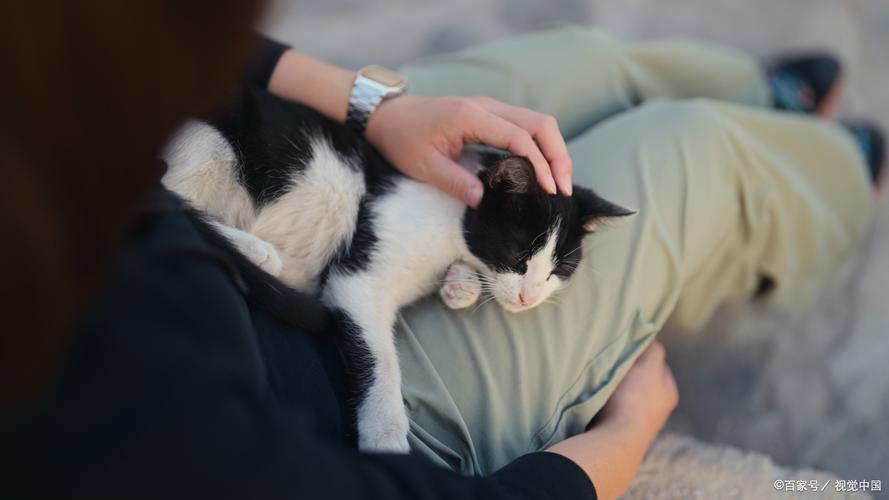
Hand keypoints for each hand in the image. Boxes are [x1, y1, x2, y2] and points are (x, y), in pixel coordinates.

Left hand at [365, 94, 572, 206]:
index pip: (520, 138)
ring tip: (559, 184)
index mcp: (471, 117)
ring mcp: (491, 109)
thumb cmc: (402, 140)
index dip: (539, 165)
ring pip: (537, 123)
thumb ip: (455, 182)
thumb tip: (484, 201)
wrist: (388, 116)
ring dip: (554, 150)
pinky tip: (542, 171)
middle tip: (564, 190)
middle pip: (540, 124)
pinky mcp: (491, 116)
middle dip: (558, 156)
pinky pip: (526, 126)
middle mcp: (487, 107)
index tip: (550, 191)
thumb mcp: (423, 166)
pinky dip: (541, 147)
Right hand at [598, 340, 678, 441]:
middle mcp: (658, 410)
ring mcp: (640, 423)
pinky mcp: (622, 432)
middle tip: (615, 364)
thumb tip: (651, 339)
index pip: (658, 364)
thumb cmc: (634, 399)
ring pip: (627, 395)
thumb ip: (653, 350)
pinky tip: (600, 400)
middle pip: (642, 381)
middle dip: (630, 372)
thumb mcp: (648, 366)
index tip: (629, 349)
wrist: (616, 439)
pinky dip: (608, 403)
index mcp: (669, 393)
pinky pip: (614, 410)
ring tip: (605, 382)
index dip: (644, 354)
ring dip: (618, 389)